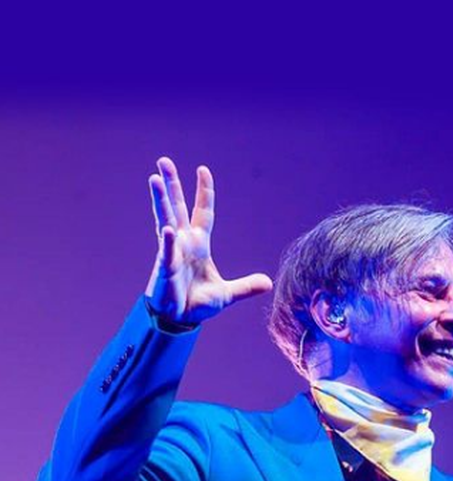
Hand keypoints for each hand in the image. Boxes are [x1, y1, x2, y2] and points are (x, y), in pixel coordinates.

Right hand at [144, 157, 272, 324]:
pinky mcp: (166, 268)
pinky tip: (167, 228)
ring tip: (154, 178)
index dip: (204, 192)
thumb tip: (269, 284)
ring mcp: (172, 252)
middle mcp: (183, 242)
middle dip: (172, 184)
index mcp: (199, 244)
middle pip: (177, 207)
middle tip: (164, 160)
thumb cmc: (197, 303)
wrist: (179, 320)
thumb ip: (246, 287)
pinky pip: (168, 252)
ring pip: (166, 220)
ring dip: (161, 200)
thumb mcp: (227, 294)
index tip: (202, 170)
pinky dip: (168, 241)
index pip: (203, 212)